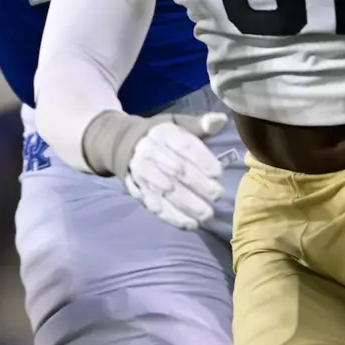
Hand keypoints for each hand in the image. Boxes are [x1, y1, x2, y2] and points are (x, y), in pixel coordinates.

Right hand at [82, 111, 227, 230]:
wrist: (123, 145)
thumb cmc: (159, 135)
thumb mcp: (176, 123)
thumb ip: (200, 124)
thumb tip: (221, 119)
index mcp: (163, 133)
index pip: (184, 146)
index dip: (202, 160)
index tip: (217, 172)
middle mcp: (151, 153)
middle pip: (177, 170)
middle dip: (199, 184)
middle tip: (217, 195)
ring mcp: (144, 174)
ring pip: (167, 191)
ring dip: (188, 205)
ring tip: (207, 214)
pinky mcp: (140, 192)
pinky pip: (156, 206)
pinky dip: (174, 217)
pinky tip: (190, 224)